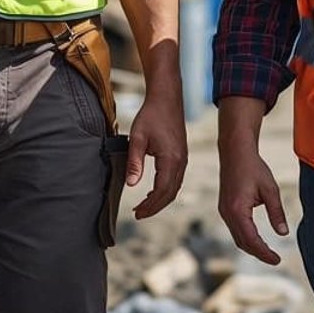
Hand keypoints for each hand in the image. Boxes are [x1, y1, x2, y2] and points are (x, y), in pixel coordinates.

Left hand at [125, 91, 187, 218]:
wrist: (166, 98)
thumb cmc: (151, 115)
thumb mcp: (137, 138)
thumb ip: (134, 162)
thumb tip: (130, 184)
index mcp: (171, 160)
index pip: (162, 191)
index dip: (150, 205)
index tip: (137, 213)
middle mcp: (181, 162)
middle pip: (170, 193)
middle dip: (155, 207)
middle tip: (138, 214)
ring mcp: (183, 159)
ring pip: (174, 187)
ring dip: (160, 199)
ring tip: (144, 206)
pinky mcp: (181, 155)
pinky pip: (175, 179)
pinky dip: (165, 189)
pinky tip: (153, 191)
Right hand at [216, 135, 288, 265]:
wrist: (235, 151)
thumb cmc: (253, 167)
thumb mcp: (270, 189)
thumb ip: (276, 212)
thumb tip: (283, 233)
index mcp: (238, 210)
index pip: (252, 240)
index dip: (265, 253)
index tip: (277, 260)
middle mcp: (227, 213)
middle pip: (242, 243)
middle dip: (258, 253)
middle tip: (275, 259)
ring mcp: (223, 211)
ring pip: (237, 237)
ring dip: (252, 247)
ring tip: (268, 252)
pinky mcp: (224, 208)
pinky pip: (234, 229)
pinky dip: (246, 237)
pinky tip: (257, 238)